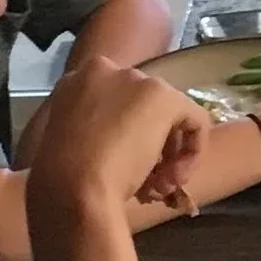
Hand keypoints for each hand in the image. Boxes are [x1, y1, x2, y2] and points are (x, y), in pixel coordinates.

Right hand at [26, 60, 209, 222]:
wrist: (73, 185)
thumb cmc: (64, 175)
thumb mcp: (71, 141)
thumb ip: (92, 130)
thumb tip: (116, 143)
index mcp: (78, 81)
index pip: (117, 105)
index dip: (127, 138)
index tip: (127, 166)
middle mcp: (107, 70)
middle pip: (145, 110)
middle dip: (152, 149)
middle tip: (149, 184)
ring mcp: (136, 81)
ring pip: (169, 117)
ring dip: (168, 158)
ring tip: (157, 190)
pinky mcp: (164, 97)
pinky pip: (196, 121)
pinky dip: (193, 151)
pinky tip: (174, 178)